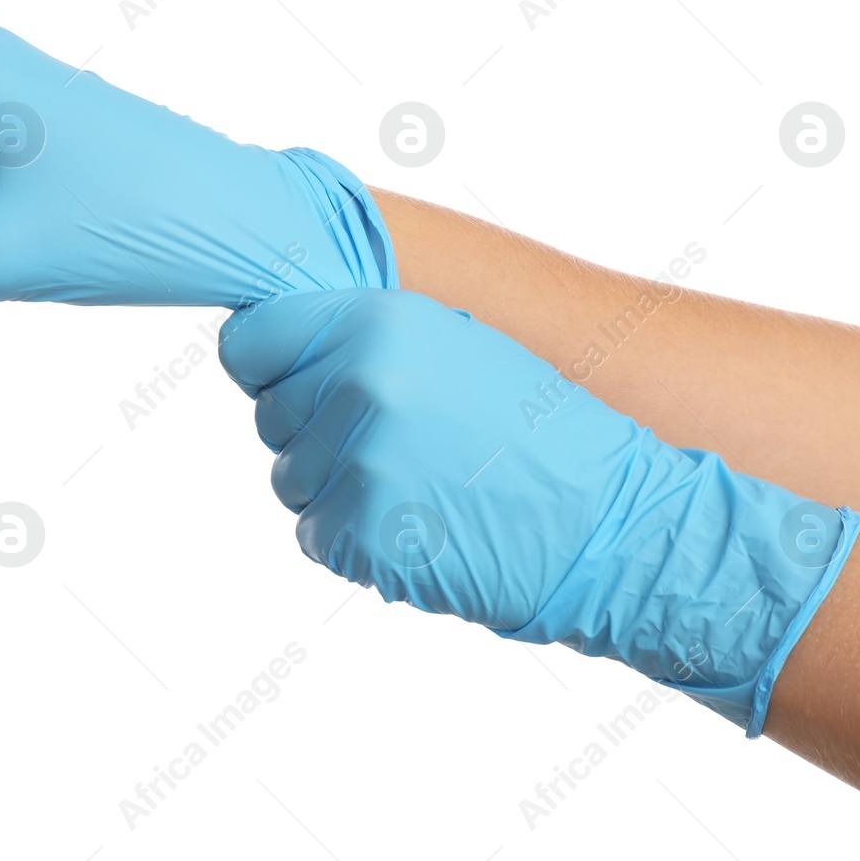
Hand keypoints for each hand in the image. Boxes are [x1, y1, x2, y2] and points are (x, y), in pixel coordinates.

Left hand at [217, 288, 859, 734]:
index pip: (251, 342)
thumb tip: (280, 346)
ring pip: (291, 478)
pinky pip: (317, 534)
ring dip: (336, 486)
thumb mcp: (455, 344)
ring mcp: (358, 465)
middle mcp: (358, 386)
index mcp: (377, 323)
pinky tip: (419, 522)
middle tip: (396, 442)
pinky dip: (354, 538)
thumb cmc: (538, 430)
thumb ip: (363, 337)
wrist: (609, 522)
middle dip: (315, 430)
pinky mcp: (364, 537)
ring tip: (417, 481)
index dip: (272, 363)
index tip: (300, 379)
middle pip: (270, 414)